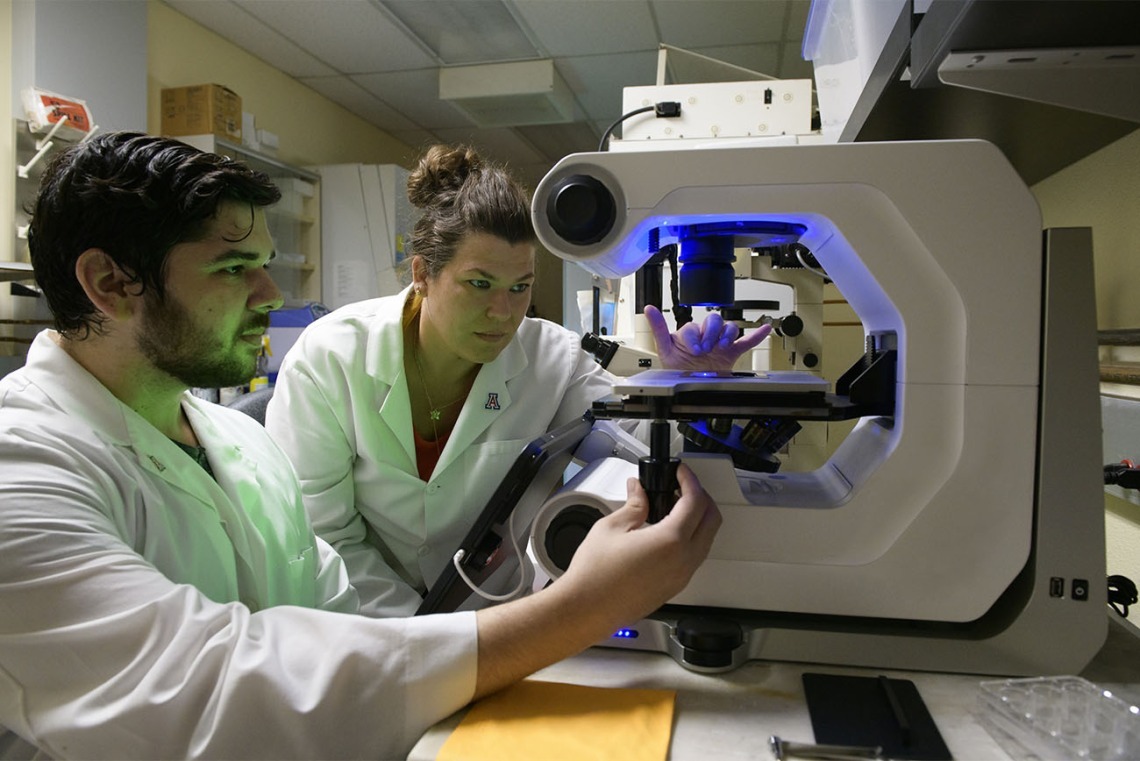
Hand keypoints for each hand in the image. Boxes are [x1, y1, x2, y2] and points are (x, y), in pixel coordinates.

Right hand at [472, 464, 719, 697]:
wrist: (586, 609)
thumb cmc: (594, 575)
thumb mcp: (612, 527)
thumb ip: (634, 505)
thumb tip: (639, 491)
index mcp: (671, 541)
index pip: (696, 502)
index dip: (690, 480)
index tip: (681, 472)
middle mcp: (684, 560)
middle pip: (712, 520)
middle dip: (701, 498)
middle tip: (682, 486)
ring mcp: (682, 577)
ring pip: (706, 540)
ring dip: (698, 519)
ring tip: (674, 506)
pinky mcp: (674, 587)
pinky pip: (695, 557)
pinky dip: (691, 538)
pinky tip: (668, 531)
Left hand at [645, 304, 771, 372]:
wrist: (690, 387)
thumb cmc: (677, 368)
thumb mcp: (665, 349)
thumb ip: (659, 328)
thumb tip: (649, 309)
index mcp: (691, 333)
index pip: (695, 326)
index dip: (694, 337)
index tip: (693, 350)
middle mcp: (706, 335)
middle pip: (714, 321)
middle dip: (711, 334)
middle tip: (706, 349)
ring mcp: (719, 343)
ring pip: (729, 328)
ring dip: (727, 334)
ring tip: (723, 345)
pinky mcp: (732, 352)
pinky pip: (746, 341)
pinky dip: (756, 335)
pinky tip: (765, 328)